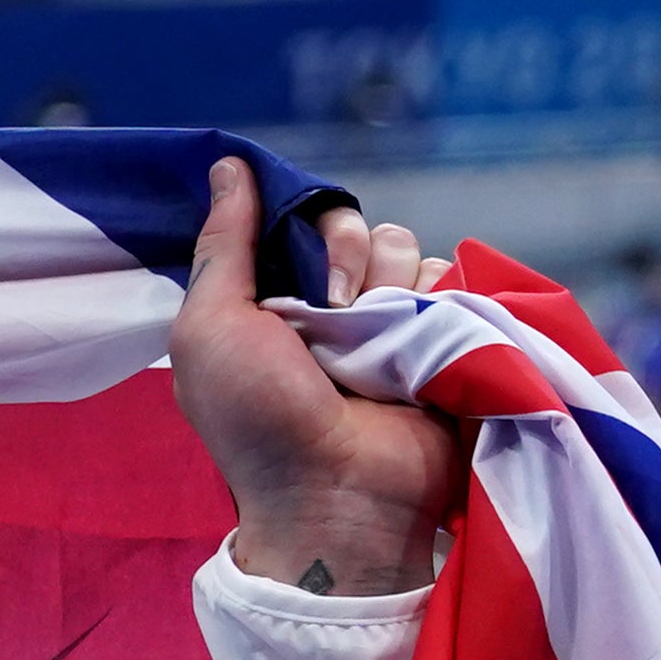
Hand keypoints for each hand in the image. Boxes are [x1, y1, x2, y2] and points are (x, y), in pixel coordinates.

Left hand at [169, 157, 461, 597]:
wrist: (338, 495)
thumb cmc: (258, 420)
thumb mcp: (209, 328)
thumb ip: (222, 245)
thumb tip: (227, 164)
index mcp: (271, 305)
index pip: (299, 224)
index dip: (304, 228)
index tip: (298, 260)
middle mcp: (331, 311)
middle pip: (356, 227)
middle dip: (348, 255)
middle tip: (336, 310)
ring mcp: (390, 326)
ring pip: (406, 248)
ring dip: (391, 284)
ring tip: (376, 343)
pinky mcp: (444, 340)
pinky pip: (451, 278)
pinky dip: (438, 299)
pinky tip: (420, 341)